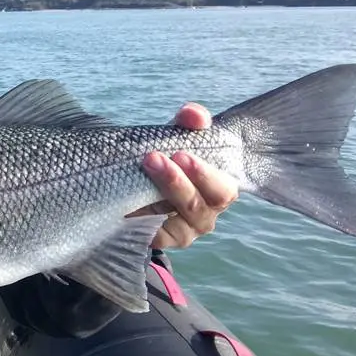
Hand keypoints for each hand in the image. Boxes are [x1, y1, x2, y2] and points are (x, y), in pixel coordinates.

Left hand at [131, 102, 239, 248]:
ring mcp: (186, 230)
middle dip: (179, 182)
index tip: (181, 152)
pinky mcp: (163, 241)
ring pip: (181, 222)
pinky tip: (131, 203)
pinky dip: (145, 218)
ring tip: (144, 168)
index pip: (225, 189)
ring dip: (161, 194)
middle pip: (202, 206)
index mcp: (219, 189)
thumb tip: (193, 114)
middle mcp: (207, 214)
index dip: (206, 173)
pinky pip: (158, 236)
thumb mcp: (177, 136)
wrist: (137, 181)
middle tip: (155, 158)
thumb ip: (188, 122)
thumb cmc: (169, 158)